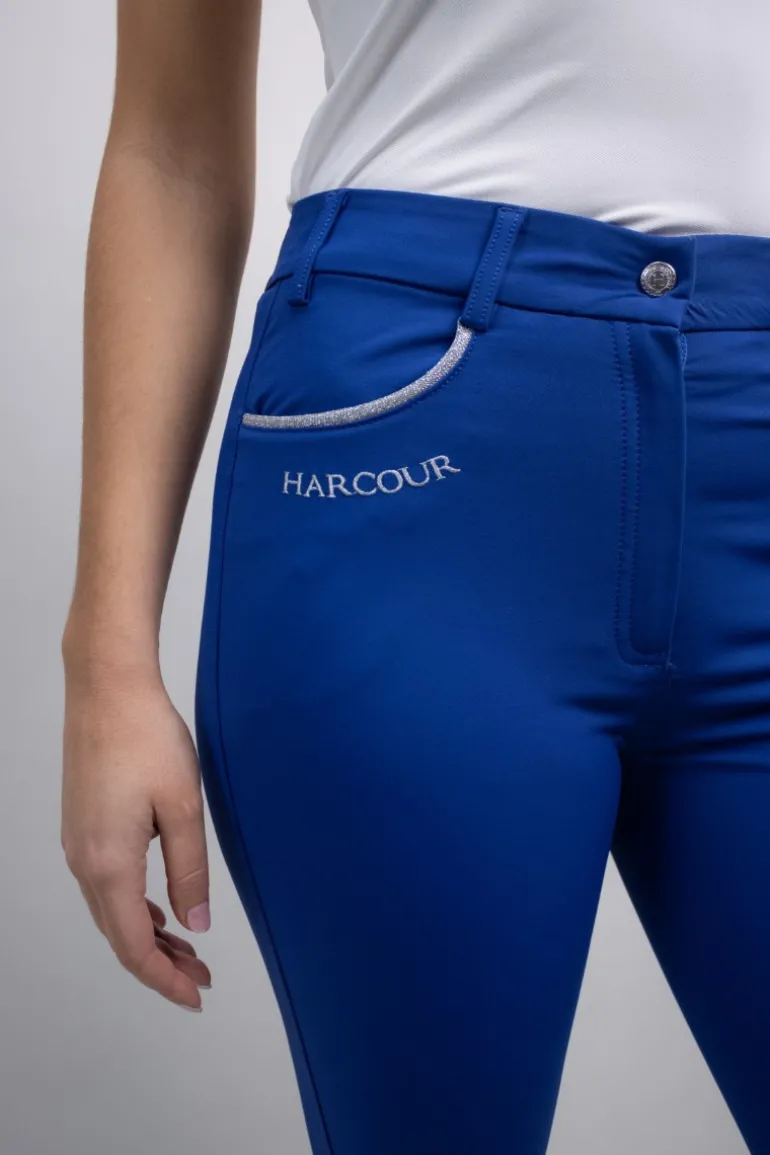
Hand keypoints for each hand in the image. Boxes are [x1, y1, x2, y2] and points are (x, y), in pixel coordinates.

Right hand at [61, 665, 211, 1010]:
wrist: (108, 687)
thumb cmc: (147, 738)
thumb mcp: (184, 808)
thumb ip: (190, 871)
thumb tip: (196, 925)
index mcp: (109, 864)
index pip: (134, 945)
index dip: (165, 979)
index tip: (197, 997)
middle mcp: (84, 861)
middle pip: (118, 935)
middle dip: (159, 964)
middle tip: (202, 978)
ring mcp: (77, 843)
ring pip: (110, 911)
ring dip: (147, 936)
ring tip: (188, 949)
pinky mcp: (82, 825)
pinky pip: (104, 885)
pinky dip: (133, 907)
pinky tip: (158, 908)